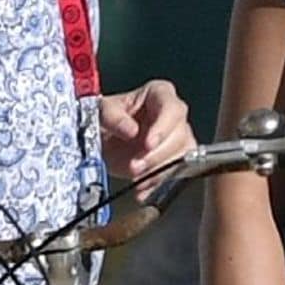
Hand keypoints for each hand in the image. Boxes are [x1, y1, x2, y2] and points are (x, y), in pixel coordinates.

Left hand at [99, 80, 195, 199]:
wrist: (102, 141)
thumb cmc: (106, 118)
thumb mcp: (102, 112)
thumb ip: (114, 118)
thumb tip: (131, 130)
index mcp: (160, 94)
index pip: (171, 109)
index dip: (163, 128)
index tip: (148, 144)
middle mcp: (173, 115)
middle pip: (179, 135)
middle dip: (157, 155)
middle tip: (135, 166)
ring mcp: (178, 137)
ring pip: (183, 156)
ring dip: (159, 172)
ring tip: (137, 180)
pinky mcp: (176, 159)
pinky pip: (177, 174)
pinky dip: (158, 185)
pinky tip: (142, 190)